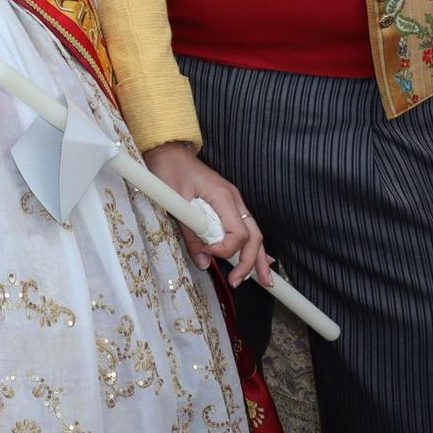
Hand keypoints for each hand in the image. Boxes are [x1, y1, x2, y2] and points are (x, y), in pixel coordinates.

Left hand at [144, 142, 271, 288]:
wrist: (169, 151)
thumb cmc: (170, 170)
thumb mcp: (175, 202)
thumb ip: (191, 234)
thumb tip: (204, 262)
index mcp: (223, 196)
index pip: (238, 233)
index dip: (227, 249)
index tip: (209, 253)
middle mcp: (234, 199)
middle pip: (253, 236)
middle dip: (251, 262)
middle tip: (239, 282)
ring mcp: (233, 201)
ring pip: (254, 233)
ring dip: (257, 257)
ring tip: (263, 280)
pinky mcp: (228, 204)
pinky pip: (245, 227)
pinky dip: (252, 245)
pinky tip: (261, 260)